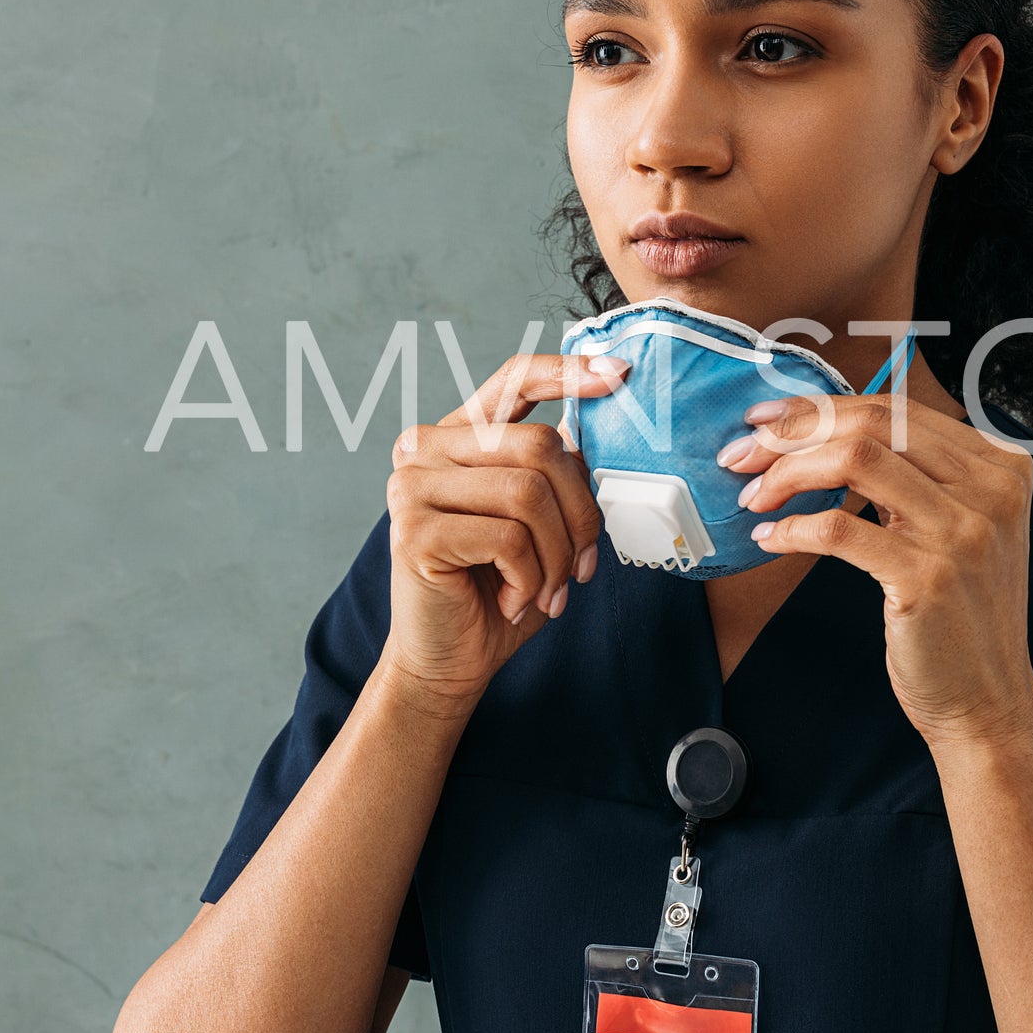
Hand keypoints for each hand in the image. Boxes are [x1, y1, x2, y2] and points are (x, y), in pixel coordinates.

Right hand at [382, 352, 623, 712]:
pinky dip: (531, 578)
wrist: (453, 660)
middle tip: (582, 566)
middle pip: (540, 446)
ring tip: (549, 590)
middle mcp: (426, 448)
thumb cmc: (500, 589)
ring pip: (528, 493)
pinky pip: (508, 539)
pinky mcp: (413, 531)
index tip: (620, 374)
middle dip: (581, 513)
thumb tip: (598, 434)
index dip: (569, 372)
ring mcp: (412, 486)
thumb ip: (557, 473)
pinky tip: (516, 599)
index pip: (515, 379)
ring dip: (557, 554)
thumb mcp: (542, 523)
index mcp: (459, 436)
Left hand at [718, 393, 1032, 753]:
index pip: (896, 409)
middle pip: (873, 424)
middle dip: (794, 431)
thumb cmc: (959, 615)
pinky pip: (840, 529)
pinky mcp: (928, 578)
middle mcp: (991, 490)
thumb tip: (820, 432)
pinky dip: (794, 527)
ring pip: (855, 461)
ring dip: (788, 473)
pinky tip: (772, 537)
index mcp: (1000, 466)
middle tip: (745, 453)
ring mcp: (963, 533)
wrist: (987, 700)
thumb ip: (916, 477)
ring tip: (755, 495)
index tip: (768, 418)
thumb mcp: (958, 527)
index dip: (821, 407)